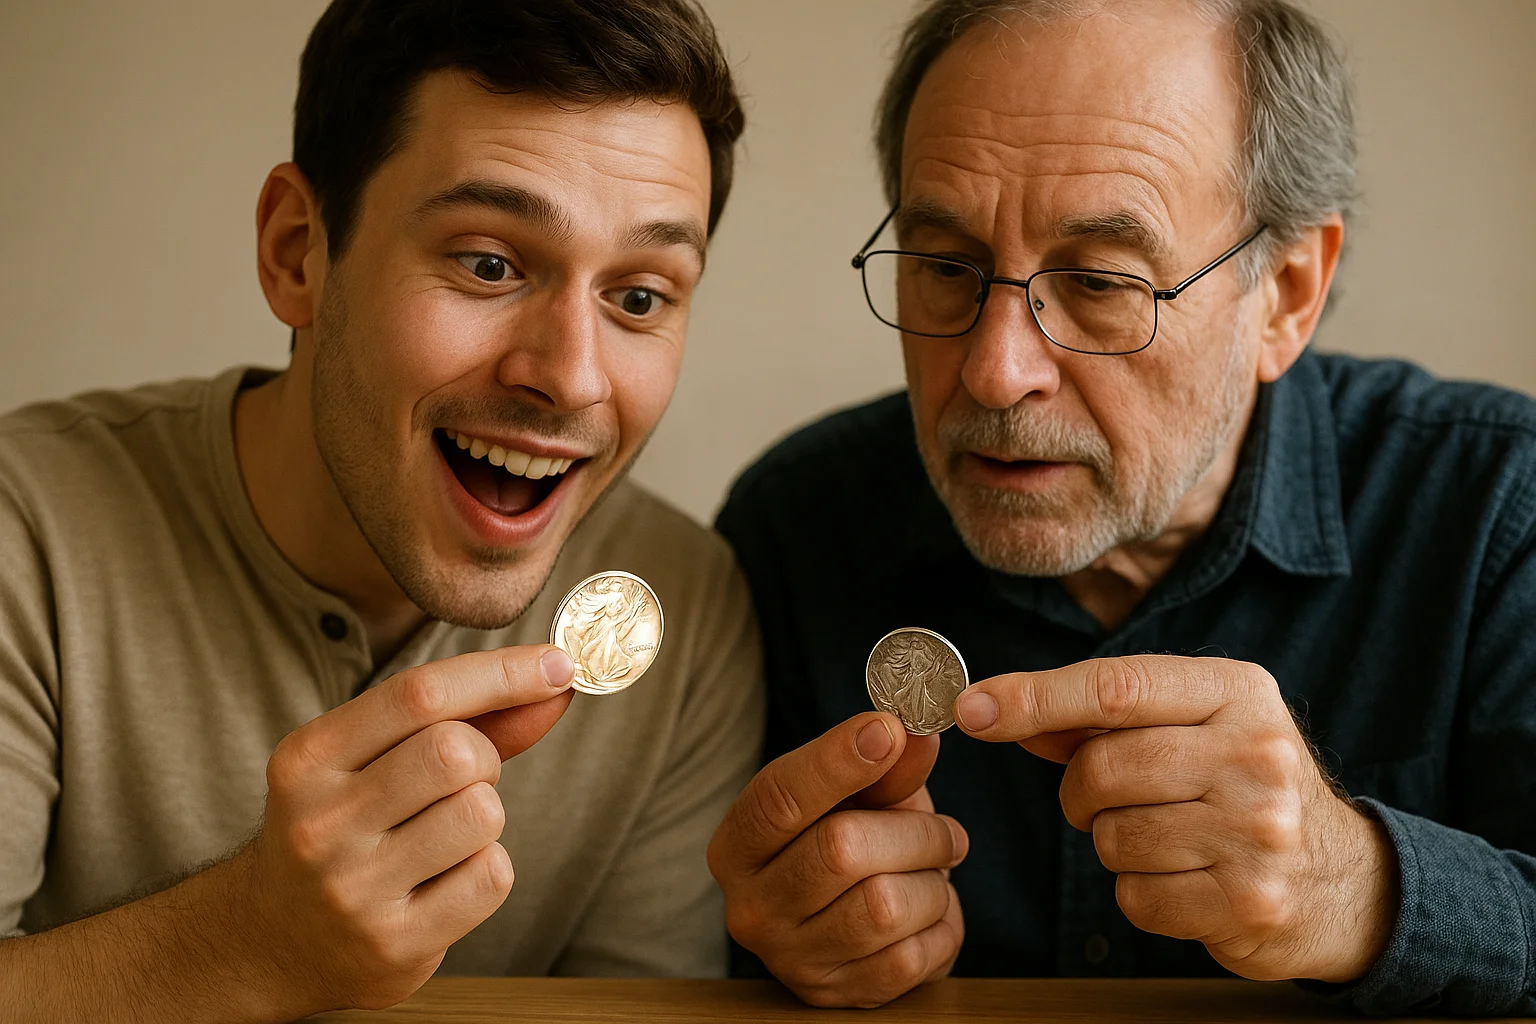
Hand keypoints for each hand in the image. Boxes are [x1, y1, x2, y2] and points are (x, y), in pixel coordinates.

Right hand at [232, 644, 576, 1015]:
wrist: (275, 940)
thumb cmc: (347, 826)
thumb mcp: (378, 759)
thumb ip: (470, 718)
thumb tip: (556, 683)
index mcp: (308, 759)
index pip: (419, 694)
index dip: (501, 673)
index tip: (560, 663)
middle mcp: (320, 822)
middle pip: (455, 751)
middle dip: (483, 758)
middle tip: (460, 782)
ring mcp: (353, 889)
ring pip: (481, 813)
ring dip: (485, 815)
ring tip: (443, 834)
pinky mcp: (392, 944)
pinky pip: (491, 877)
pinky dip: (487, 869)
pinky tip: (444, 882)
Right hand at [707, 713, 967, 1007]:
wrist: (848, 921)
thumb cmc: (845, 841)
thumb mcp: (856, 795)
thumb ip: (883, 764)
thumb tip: (917, 736)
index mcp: (737, 846)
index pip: (779, 799)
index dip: (837, 761)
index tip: (889, 729)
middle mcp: (750, 908)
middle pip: (841, 850)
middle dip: (914, 832)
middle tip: (944, 830)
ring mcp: (791, 960)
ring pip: (886, 907)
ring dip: (932, 881)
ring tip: (931, 873)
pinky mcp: (838, 996)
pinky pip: (912, 957)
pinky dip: (939, 926)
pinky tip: (928, 913)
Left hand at [953, 656, 1397, 982]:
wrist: (1341, 879)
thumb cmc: (1239, 785)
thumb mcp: (1189, 726)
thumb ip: (1097, 717)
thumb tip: (993, 708)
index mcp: (1237, 691)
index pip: (1114, 687)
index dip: (1032, 698)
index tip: (970, 709)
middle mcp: (1257, 753)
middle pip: (1102, 768)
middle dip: (1080, 791)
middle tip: (1107, 798)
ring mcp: (1260, 830)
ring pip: (1111, 837)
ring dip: (1113, 843)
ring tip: (1165, 837)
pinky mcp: (1252, 901)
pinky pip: (1135, 897)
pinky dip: (1139, 892)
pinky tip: (1184, 879)